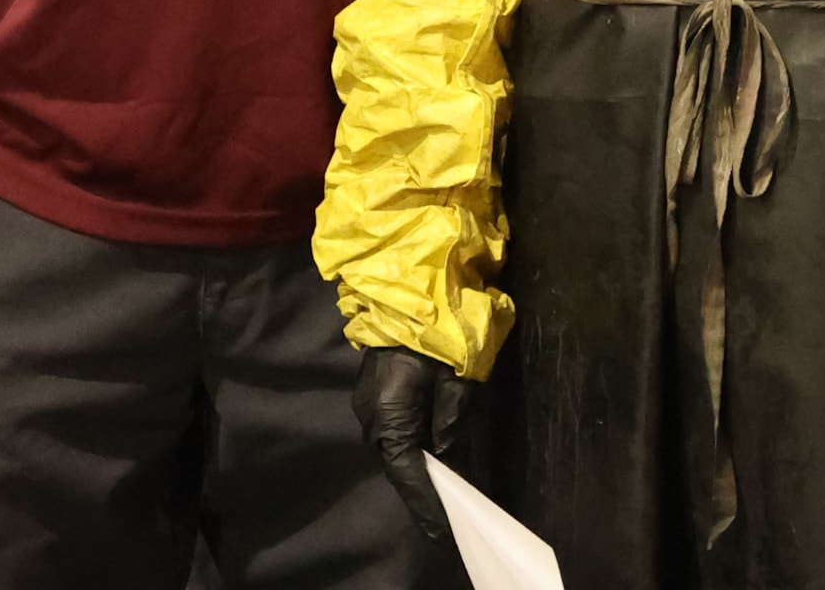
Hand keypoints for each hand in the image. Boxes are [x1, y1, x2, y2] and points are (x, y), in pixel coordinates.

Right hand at [352, 345, 477, 538]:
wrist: (403, 295)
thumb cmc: (435, 333)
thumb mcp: (455, 376)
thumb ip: (452, 418)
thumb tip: (445, 455)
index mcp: (390, 415)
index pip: (409, 471)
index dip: (427, 502)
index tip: (443, 529)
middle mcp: (373, 419)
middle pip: (400, 464)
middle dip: (424, 491)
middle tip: (447, 519)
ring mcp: (368, 408)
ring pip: (397, 449)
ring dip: (418, 469)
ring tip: (442, 496)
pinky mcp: (374, 397)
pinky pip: (395, 432)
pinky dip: (413, 449)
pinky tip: (431, 460)